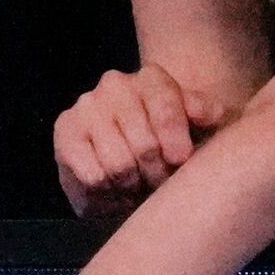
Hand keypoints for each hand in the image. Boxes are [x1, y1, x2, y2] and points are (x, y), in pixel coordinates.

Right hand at [50, 64, 210, 216]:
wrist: (134, 146)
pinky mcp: (64, 132)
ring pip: (117, 165)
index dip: (176, 144)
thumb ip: (206, 115)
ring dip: (133, 188)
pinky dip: (108, 195)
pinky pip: (92, 177)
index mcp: (152, 79)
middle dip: (157, 175)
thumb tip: (209, 114)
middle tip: (160, 184)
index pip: (166, 110)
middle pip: (144, 145)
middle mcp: (115, 85)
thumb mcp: (200, 125)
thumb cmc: (174, 138)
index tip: (181, 163)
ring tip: (139, 189)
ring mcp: (86, 107)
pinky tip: (115, 191)